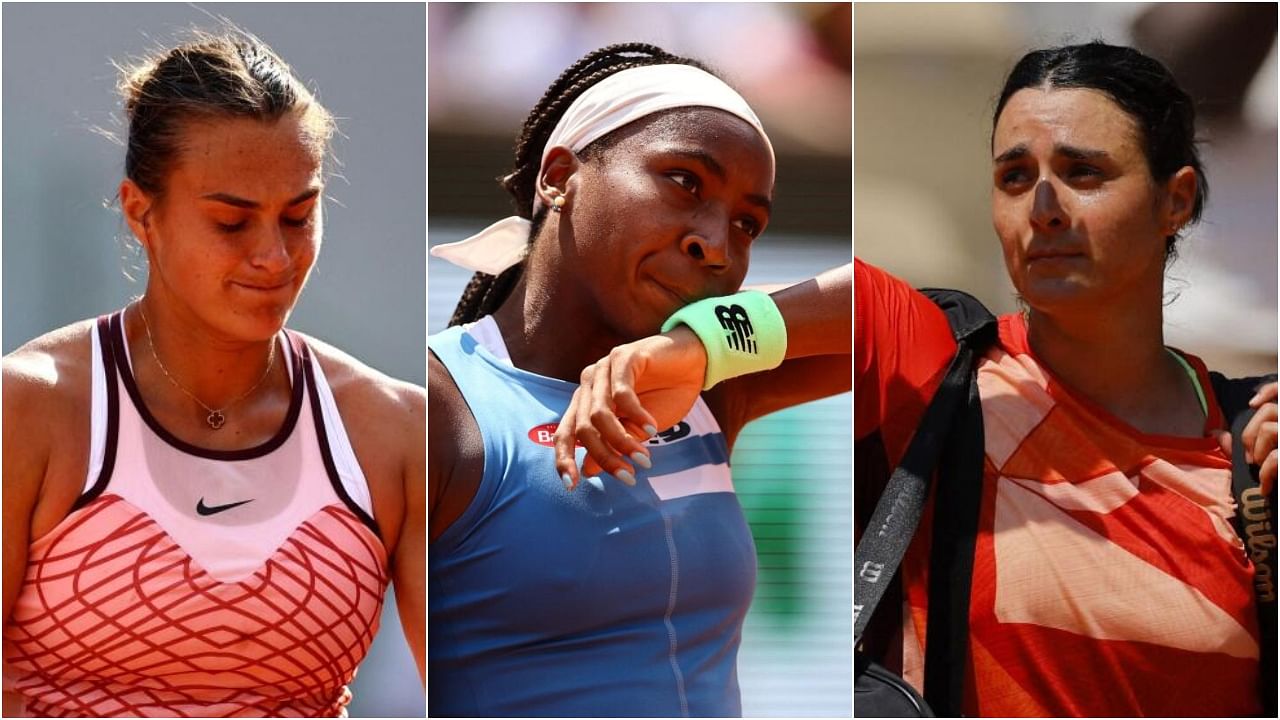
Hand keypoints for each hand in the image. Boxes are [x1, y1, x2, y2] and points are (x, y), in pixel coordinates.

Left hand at [553, 327, 706, 488]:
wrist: (694, 361)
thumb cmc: (665, 395)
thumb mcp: (638, 429)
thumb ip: (614, 445)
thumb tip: (588, 471)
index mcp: (586, 401)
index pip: (565, 432)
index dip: (563, 459)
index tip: (572, 486)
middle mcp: (589, 384)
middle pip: (583, 427)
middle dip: (604, 456)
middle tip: (628, 477)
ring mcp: (604, 369)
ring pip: (600, 413)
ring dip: (622, 440)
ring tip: (643, 458)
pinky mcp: (624, 357)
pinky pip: (622, 394)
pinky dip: (636, 415)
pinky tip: (653, 428)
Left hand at [1217, 381, 1277, 495]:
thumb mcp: (1265, 456)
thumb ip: (1247, 443)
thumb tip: (1216, 433)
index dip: (1271, 389)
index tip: (1252, 403)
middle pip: (1269, 411)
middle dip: (1249, 434)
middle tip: (1249, 458)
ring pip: (1270, 429)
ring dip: (1257, 451)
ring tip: (1259, 468)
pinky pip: (1276, 457)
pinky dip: (1265, 474)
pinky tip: (1264, 488)